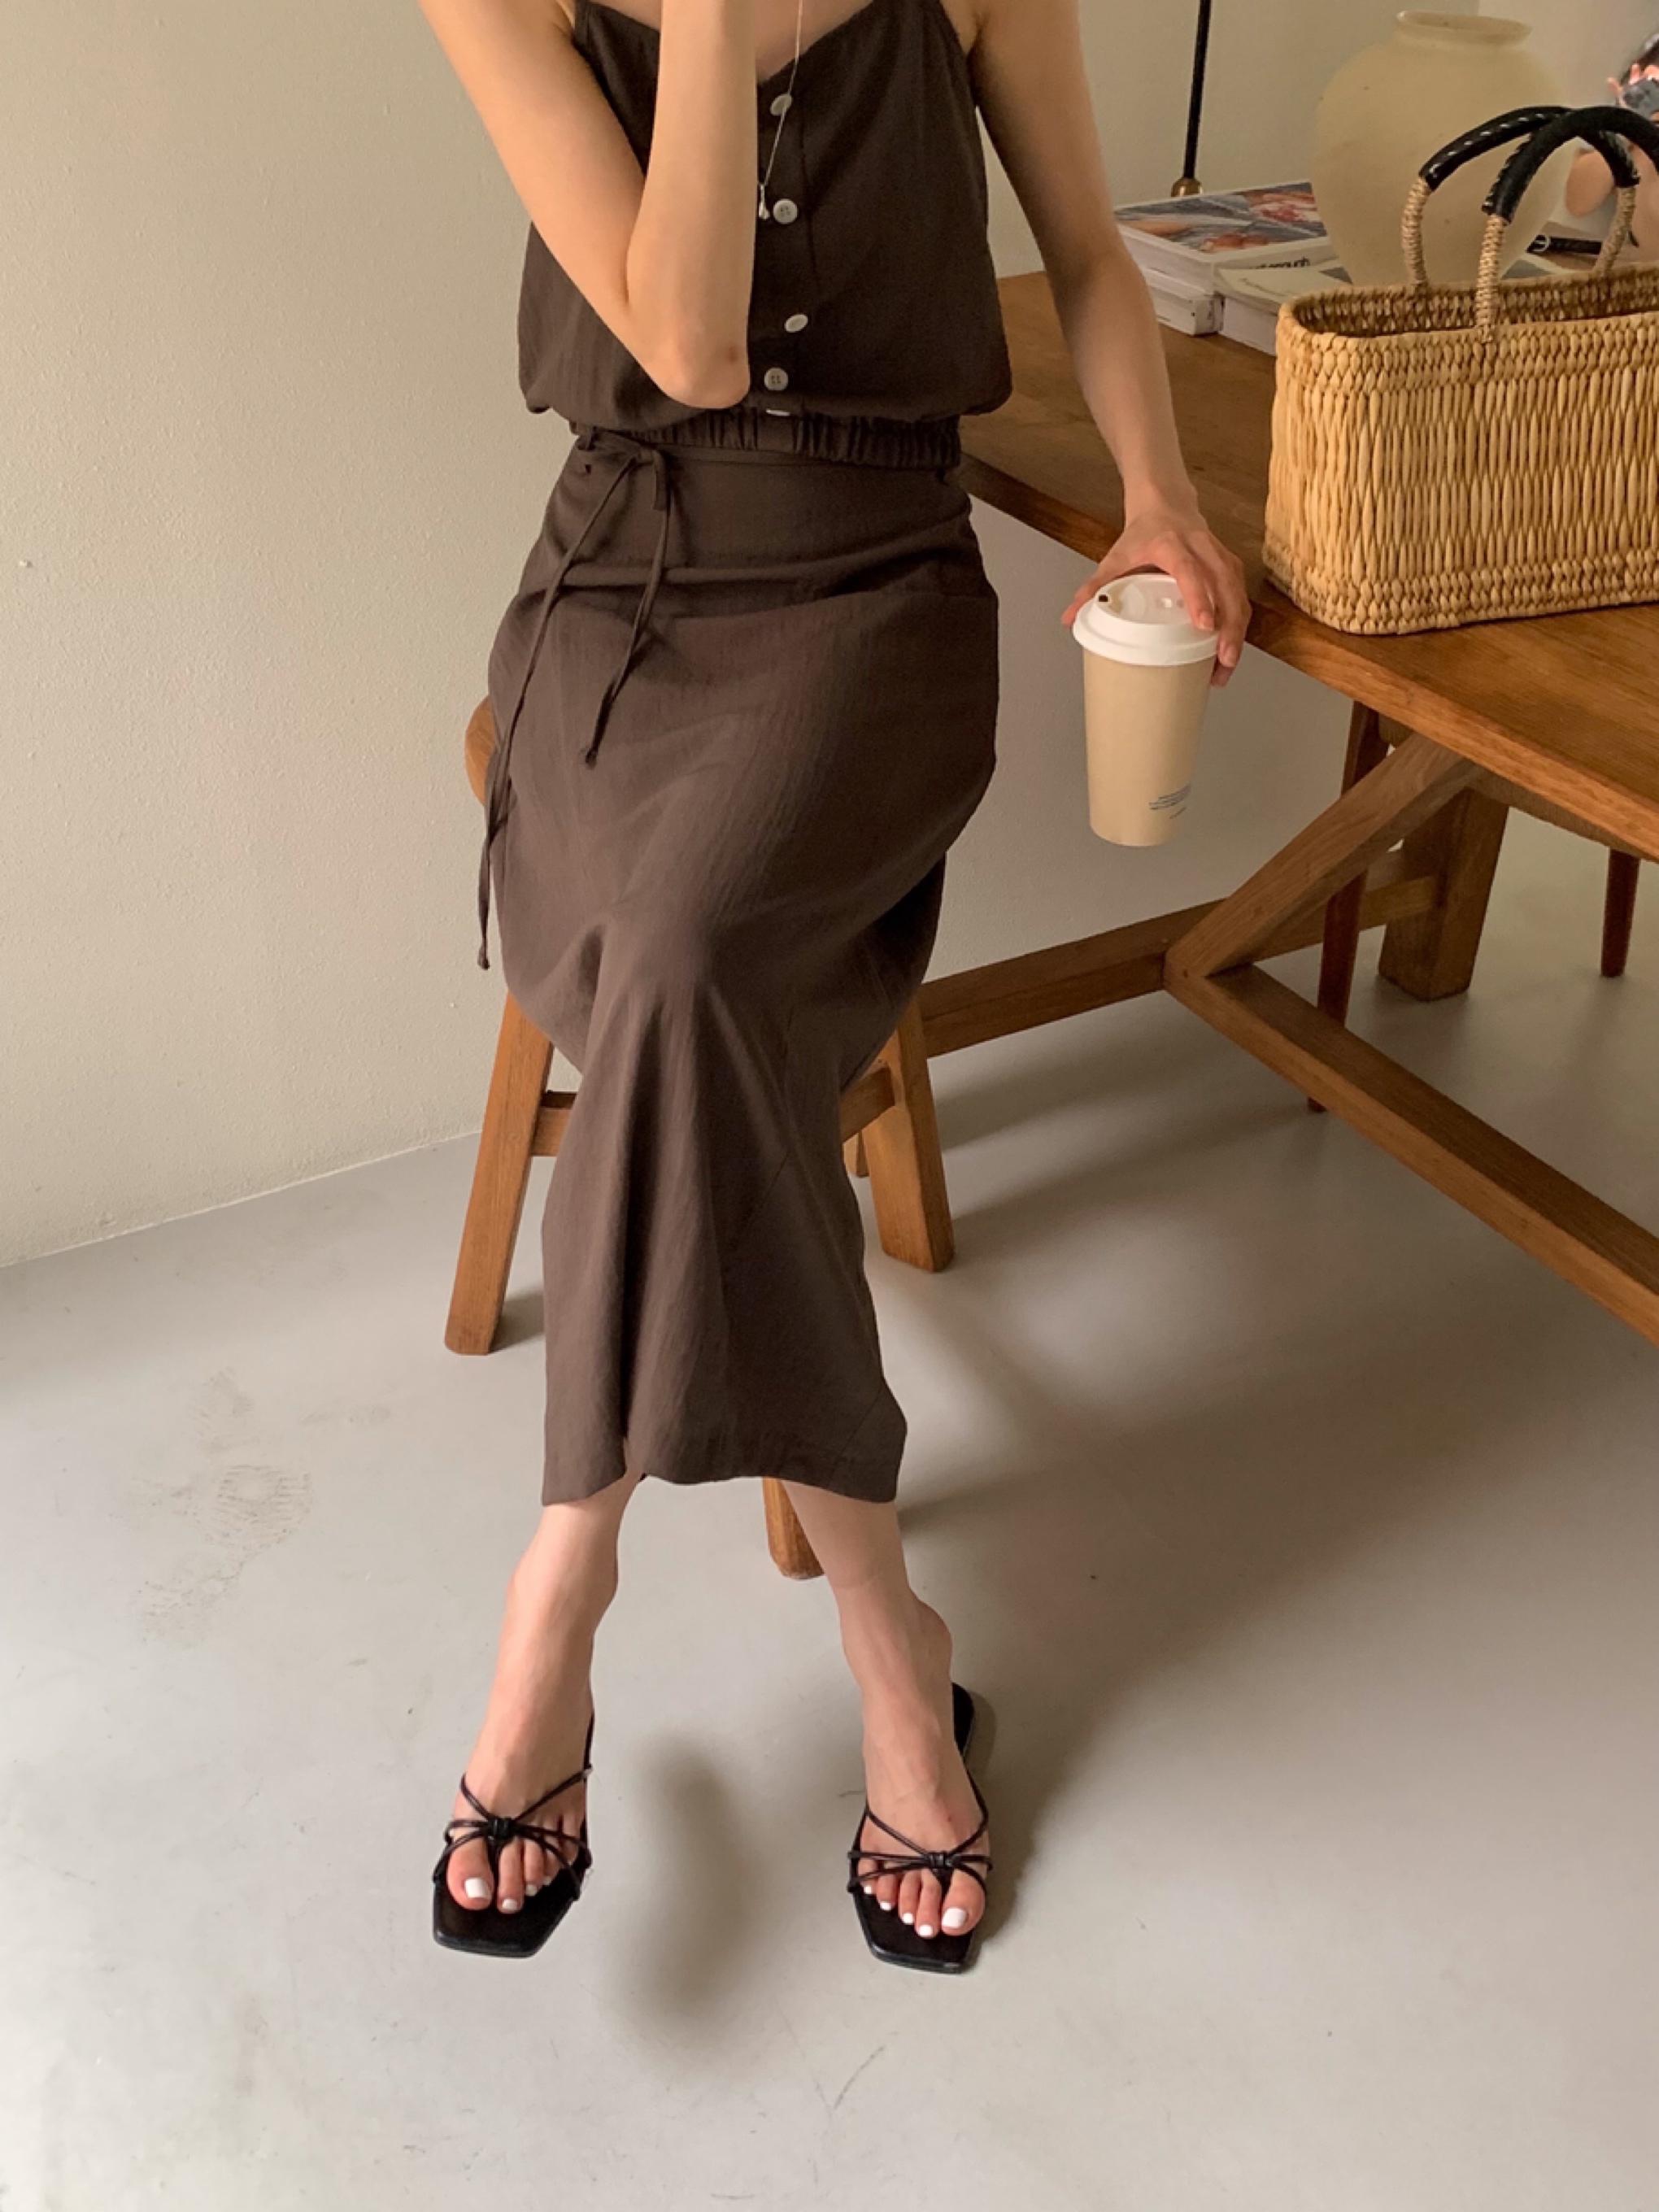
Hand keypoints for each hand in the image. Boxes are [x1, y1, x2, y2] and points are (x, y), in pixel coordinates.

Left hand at [1059, 496, 1251, 688]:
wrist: (1165, 502)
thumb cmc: (1143, 533)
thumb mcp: (1115, 556)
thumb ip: (1094, 587)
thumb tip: (1069, 618)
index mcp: (1172, 544)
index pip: (1189, 571)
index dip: (1198, 597)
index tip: (1204, 625)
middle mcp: (1201, 548)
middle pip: (1225, 585)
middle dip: (1229, 625)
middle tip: (1223, 660)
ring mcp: (1219, 555)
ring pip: (1238, 592)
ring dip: (1237, 629)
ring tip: (1226, 664)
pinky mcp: (1229, 565)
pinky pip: (1240, 594)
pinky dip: (1238, 623)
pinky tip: (1230, 649)